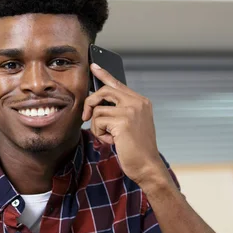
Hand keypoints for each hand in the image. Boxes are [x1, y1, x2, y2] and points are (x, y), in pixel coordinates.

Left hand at [82, 63, 167, 187]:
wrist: (147, 166)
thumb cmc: (136, 148)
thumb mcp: (129, 125)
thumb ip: (119, 111)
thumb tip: (97, 104)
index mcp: (140, 101)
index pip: (118, 83)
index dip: (104, 74)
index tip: (94, 66)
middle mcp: (137, 102)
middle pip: (103, 91)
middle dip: (90, 103)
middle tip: (86, 117)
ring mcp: (131, 110)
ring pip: (98, 110)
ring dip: (97, 127)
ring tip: (109, 137)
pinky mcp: (123, 121)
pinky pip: (98, 121)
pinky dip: (100, 134)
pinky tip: (112, 141)